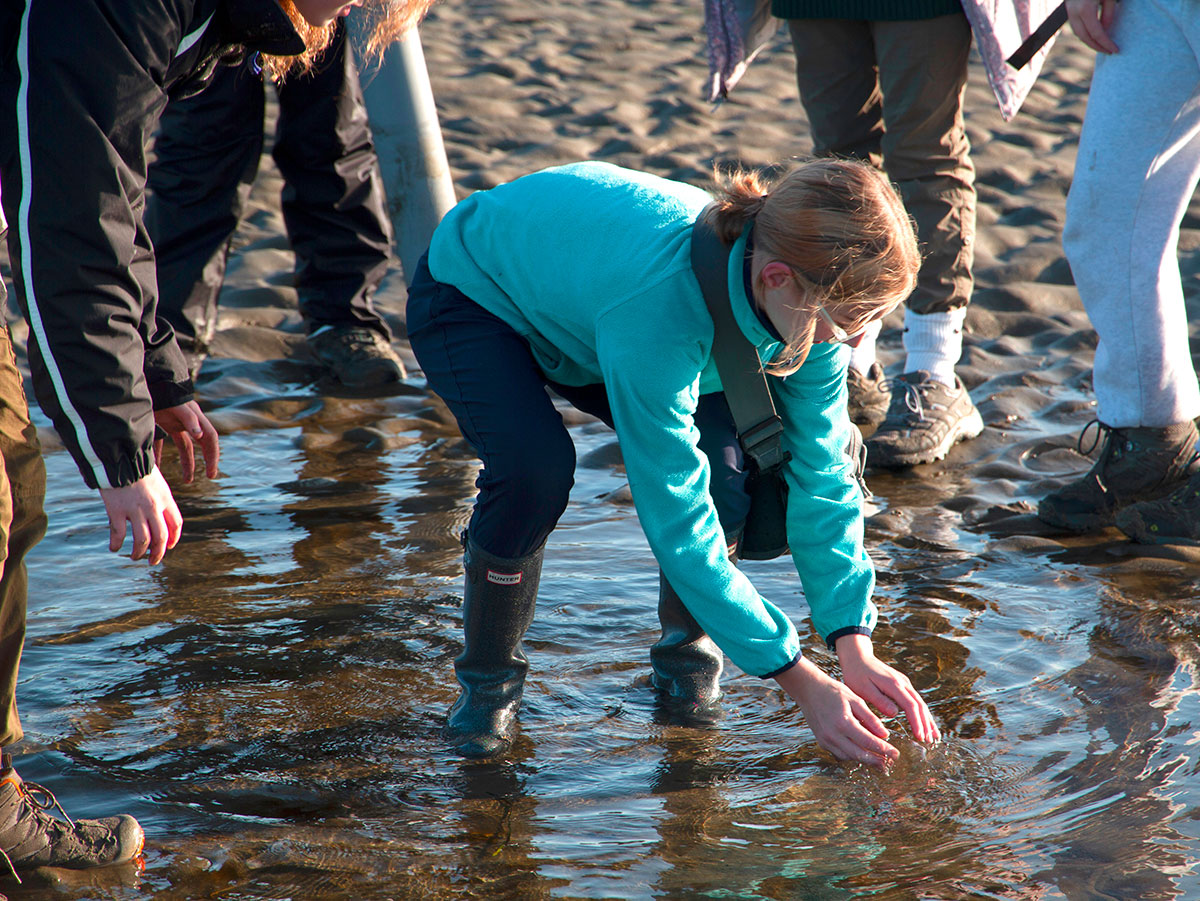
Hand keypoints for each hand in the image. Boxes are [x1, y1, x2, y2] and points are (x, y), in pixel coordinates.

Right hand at [99, 467, 182, 564]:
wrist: (120, 456)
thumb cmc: (138, 468)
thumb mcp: (158, 483)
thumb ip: (160, 500)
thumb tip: (160, 520)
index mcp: (166, 498)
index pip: (176, 524)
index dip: (174, 538)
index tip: (169, 547)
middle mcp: (153, 506)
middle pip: (161, 537)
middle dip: (158, 553)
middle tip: (153, 561)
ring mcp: (135, 509)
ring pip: (142, 540)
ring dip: (139, 552)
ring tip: (135, 557)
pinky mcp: (116, 510)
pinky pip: (118, 533)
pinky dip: (116, 543)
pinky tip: (114, 547)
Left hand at [153, 401, 218, 482]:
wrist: (148, 379)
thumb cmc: (164, 393)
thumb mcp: (178, 406)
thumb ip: (189, 419)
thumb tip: (201, 435)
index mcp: (196, 418)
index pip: (211, 439)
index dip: (213, 456)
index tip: (211, 472)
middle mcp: (189, 422)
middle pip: (203, 444)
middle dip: (207, 461)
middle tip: (210, 476)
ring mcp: (176, 423)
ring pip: (186, 447)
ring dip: (188, 463)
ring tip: (187, 480)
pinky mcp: (164, 423)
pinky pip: (165, 443)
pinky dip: (162, 455)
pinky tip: (157, 468)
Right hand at [775, 656, 898, 768]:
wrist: (809, 690)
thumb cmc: (833, 691)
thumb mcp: (855, 699)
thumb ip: (870, 718)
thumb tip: (885, 735)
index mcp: (843, 723)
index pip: (868, 742)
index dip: (884, 750)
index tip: (896, 753)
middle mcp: (833, 735)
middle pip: (859, 754)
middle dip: (876, 761)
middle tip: (890, 764)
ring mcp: (826, 740)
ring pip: (849, 757)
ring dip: (864, 760)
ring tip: (879, 761)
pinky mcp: (822, 741)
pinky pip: (840, 754)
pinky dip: (852, 755)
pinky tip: (861, 753)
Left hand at [836, 633, 940, 743]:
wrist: (857, 656)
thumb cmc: (857, 674)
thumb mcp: (863, 689)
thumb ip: (879, 701)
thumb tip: (894, 714)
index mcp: (893, 684)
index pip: (910, 706)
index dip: (916, 722)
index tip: (920, 737)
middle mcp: (903, 682)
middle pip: (920, 705)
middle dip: (926, 724)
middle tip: (930, 741)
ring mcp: (904, 682)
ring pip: (921, 702)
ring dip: (928, 719)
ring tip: (934, 736)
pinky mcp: (903, 684)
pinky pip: (916, 700)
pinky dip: (923, 713)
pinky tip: (925, 722)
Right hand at [1066, 0, 1118, 52]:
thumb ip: (1108, 13)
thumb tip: (1105, 30)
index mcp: (1085, 9)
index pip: (1096, 33)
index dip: (1106, 43)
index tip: (1115, 50)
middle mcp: (1074, 12)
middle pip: (1084, 37)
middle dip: (1097, 46)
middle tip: (1108, 51)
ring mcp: (1070, 10)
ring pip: (1078, 33)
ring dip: (1089, 41)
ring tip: (1101, 45)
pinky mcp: (1069, 8)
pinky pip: (1075, 25)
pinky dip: (1084, 33)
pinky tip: (1093, 35)